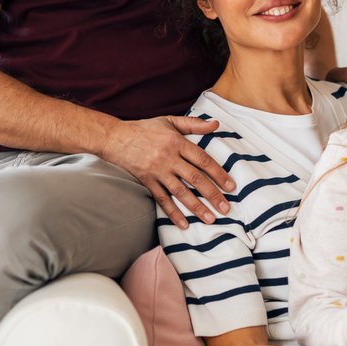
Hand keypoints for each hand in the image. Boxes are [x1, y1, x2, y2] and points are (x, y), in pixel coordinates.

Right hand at [101, 116, 234, 227]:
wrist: (115, 138)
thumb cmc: (145, 128)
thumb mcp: (169, 121)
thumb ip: (193, 124)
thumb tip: (216, 124)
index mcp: (177, 142)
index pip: (203, 159)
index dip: (218, 173)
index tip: (231, 186)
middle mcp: (169, 158)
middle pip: (195, 178)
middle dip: (212, 195)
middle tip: (226, 209)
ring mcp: (157, 171)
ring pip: (180, 192)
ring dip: (196, 207)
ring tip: (210, 219)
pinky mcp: (147, 181)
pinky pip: (162, 200)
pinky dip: (173, 213)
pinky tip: (184, 224)